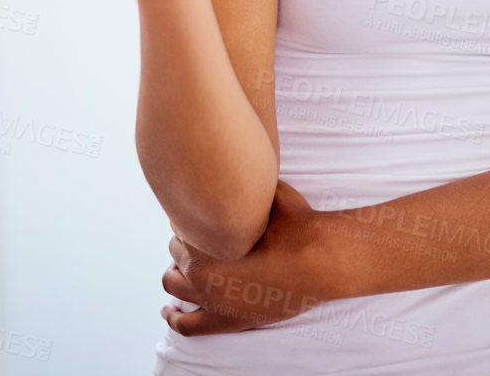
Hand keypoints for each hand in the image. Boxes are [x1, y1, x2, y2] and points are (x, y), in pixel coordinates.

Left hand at [160, 181, 336, 335]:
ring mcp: (209, 298)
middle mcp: (199, 269)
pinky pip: (187, 325)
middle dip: (186, 242)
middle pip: (176, 250)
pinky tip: (170, 310)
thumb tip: (242, 165)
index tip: (201, 213)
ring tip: (186, 266)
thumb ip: (249, 184)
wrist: (319, 260)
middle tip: (201, 237)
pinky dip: (174, 317)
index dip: (190, 216)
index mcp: (205, 236)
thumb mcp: (269, 191)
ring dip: (176, 272)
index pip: (179, 223)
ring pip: (172, 282)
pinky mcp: (224, 321)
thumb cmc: (297, 223)